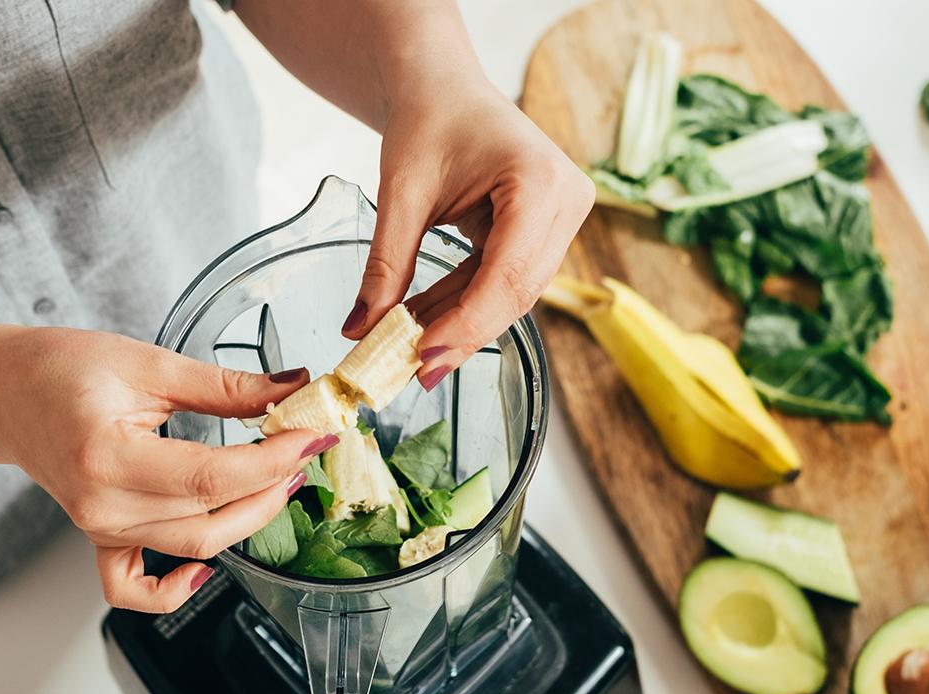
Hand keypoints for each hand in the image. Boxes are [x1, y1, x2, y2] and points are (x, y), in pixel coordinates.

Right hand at [0, 329, 335, 612]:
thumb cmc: (61, 369)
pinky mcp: (101, 538)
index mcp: (109, 457)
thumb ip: (224, 386)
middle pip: (210, 520)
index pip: (213, 476)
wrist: (5, 392)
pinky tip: (206, 569)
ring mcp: (100, 528)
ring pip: (193, 547)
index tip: (312, 437)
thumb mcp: (148, 362)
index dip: (273, 460)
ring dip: (247, 519)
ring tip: (278, 478)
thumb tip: (290, 389)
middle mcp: (103, 505)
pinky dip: (174, 590)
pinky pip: (134, 588)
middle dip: (272, 488)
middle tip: (304, 451)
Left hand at [346, 78, 593, 387]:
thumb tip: (361, 330)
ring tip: (410, 349)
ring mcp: (564, 216)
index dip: (468, 323)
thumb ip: (385, 265)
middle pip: (518, 291)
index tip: (424, 358)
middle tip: (414, 371)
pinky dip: (466, 302)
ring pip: (515, 293)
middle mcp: (567, 200)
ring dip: (462, 322)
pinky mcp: (548, 230)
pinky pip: (507, 279)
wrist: (442, 85)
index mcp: (539, 180)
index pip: (508, 273)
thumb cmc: (428, 118)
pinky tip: (427, 322)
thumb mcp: (400, 192)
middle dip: (464, 333)